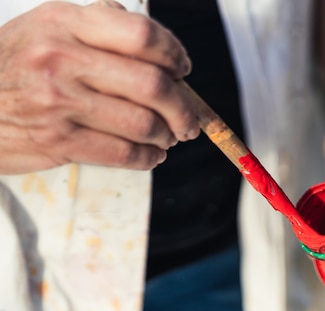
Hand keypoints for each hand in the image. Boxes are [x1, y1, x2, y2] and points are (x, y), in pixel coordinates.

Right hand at [0, 1, 199, 173]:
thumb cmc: (13, 65)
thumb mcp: (45, 28)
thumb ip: (97, 26)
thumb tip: (155, 41)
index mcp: (65, 23)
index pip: (142, 35)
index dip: (175, 54)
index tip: (183, 70)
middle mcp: (62, 59)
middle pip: (153, 85)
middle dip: (184, 107)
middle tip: (190, 119)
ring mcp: (59, 102)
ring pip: (143, 123)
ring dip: (168, 135)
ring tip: (169, 136)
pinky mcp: (59, 141)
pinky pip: (123, 153)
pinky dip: (148, 157)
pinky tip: (151, 154)